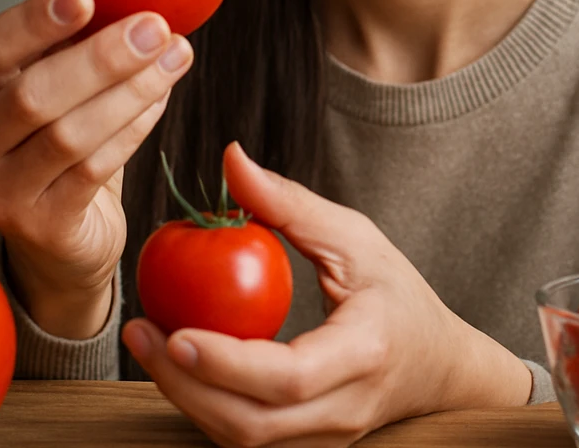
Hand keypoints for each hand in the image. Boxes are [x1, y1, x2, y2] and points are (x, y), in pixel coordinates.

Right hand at [0, 0, 192, 338]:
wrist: (57, 234)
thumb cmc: (55, 141)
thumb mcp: (52, 85)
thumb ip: (70, 43)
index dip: (37, 20)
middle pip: (34, 94)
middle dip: (102, 57)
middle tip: (154, 28)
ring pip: (70, 135)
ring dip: (132, 91)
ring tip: (175, 58)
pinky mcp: (40, 226)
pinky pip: (95, 169)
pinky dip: (134, 128)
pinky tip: (160, 98)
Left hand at [122, 143, 530, 446]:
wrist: (439, 367)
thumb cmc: (396, 294)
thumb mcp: (355, 237)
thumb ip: (290, 204)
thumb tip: (230, 159)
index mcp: (365, 352)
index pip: (291, 377)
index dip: (228, 364)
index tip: (177, 333)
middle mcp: (346, 407)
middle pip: (254, 422)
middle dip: (185, 385)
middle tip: (139, 332)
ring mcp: (327, 439)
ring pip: (244, 438)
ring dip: (186, 397)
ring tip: (147, 344)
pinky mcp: (308, 447)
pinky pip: (247, 435)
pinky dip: (205, 403)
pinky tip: (177, 364)